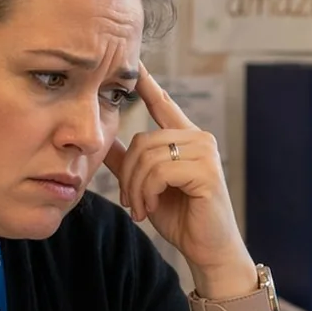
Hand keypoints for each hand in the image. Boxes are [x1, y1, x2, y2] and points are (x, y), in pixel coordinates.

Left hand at [105, 66, 253, 295]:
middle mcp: (198, 138)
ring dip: (137, 188)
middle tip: (131, 202)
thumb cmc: (182, 217)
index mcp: (185, 138)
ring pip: (148, 156)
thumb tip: (103, 140)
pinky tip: (152, 207)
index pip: (163, 104)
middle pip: (142, 140)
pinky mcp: (206, 171)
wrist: (207, 249)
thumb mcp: (147, 186)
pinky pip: (160, 172)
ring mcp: (205, 152)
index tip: (132, 61)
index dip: (147, 83)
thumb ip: (128, 162)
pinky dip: (149, 193)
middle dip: (129, 175)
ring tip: (141, 208)